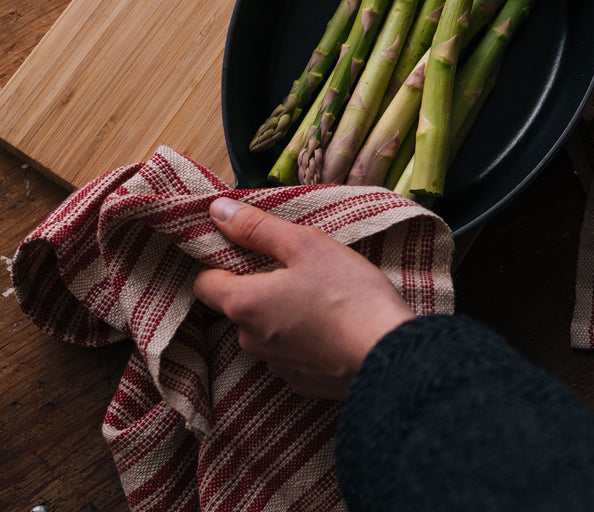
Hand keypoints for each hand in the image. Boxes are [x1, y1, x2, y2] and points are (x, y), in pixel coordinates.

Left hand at [193, 197, 413, 400]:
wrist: (388, 356)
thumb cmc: (348, 294)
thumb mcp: (307, 245)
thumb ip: (258, 227)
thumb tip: (216, 210)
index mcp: (244, 303)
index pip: (205, 283)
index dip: (222, 264)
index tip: (251, 253)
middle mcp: (250, 340)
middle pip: (240, 307)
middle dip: (262, 289)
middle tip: (301, 272)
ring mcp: (276, 366)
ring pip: (266, 332)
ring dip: (284, 316)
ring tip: (324, 301)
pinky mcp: (301, 383)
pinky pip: (291, 355)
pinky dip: (304, 342)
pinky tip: (333, 330)